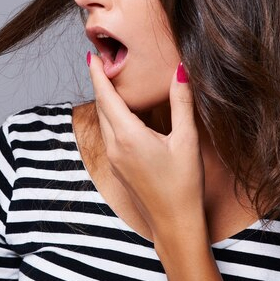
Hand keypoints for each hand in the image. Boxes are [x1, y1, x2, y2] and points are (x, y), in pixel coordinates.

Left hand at [88, 55, 204, 237]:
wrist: (174, 225)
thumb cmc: (184, 185)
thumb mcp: (187, 140)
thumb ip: (182, 103)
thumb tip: (181, 71)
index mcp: (128, 136)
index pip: (106, 96)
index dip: (98, 74)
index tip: (92, 55)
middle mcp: (114, 146)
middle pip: (101, 107)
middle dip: (100, 83)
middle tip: (102, 62)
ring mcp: (113, 159)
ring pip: (103, 121)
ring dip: (104, 101)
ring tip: (110, 82)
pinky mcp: (117, 168)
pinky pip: (109, 135)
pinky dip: (111, 117)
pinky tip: (123, 113)